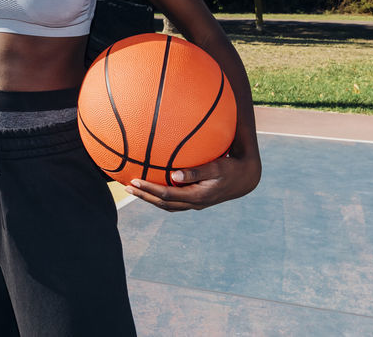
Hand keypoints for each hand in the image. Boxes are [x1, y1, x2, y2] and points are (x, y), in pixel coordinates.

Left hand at [125, 152, 260, 212]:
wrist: (246, 179)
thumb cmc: (231, 168)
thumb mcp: (216, 168)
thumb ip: (195, 172)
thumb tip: (174, 175)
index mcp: (197, 196)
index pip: (167, 195)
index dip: (148, 190)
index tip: (134, 181)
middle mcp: (194, 203)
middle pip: (163, 203)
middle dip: (144, 196)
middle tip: (126, 187)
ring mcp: (195, 203)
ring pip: (168, 204)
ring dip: (150, 198)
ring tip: (135, 189)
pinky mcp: (196, 199)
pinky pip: (174, 200)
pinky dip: (161, 196)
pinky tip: (154, 186)